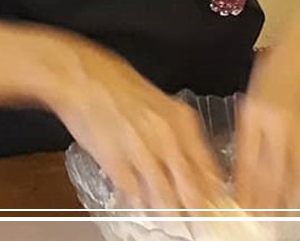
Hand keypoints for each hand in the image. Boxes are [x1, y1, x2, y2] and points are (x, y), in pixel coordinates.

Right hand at [46, 34, 225, 210]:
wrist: (84, 78)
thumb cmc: (118, 88)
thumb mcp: (160, 106)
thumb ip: (177, 134)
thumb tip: (191, 163)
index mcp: (181, 122)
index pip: (206, 167)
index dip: (212, 191)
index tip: (215, 204)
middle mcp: (166, 138)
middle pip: (189, 186)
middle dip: (194, 208)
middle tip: (196, 219)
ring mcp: (141, 152)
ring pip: (163, 194)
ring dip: (168, 211)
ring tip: (171, 220)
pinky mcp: (116, 162)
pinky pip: (134, 192)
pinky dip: (139, 203)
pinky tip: (141, 207)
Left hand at [232, 21, 299, 211]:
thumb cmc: (278, 67)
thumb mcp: (252, 95)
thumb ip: (247, 129)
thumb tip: (241, 164)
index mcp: (255, 113)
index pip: (246, 161)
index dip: (242, 188)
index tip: (235, 208)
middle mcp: (278, 124)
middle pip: (269, 174)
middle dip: (262, 203)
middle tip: (256, 224)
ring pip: (291, 174)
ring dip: (282, 200)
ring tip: (275, 220)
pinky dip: (299, 185)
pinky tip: (295, 198)